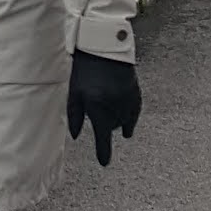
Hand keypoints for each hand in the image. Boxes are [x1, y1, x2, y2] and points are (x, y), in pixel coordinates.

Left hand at [67, 50, 140, 166]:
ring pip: (124, 121)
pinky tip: (126, 120)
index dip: (103, 152)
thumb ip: (74, 115)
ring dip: (116, 121)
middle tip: (97, 112)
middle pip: (112, 128)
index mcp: (98, 108)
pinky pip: (134, 112)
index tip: (104, 163)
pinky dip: (129, 117)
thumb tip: (75, 136)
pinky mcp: (136, 93)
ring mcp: (128, 101)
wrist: (104, 48)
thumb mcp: (74, 92)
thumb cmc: (84, 70)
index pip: (102, 138)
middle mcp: (116, 107)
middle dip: (104, 126)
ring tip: (108, 112)